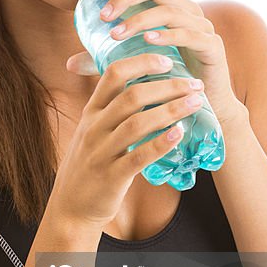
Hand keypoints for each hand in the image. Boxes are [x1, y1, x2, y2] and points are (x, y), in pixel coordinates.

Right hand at [53, 52, 207, 228]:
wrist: (70, 207)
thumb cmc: (89, 165)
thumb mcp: (92, 130)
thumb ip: (111, 109)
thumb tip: (142, 84)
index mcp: (91, 111)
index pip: (114, 74)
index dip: (142, 62)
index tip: (168, 60)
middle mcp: (94, 128)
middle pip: (131, 96)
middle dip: (167, 86)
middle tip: (194, 83)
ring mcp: (101, 152)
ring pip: (137, 124)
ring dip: (170, 110)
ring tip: (195, 102)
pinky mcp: (111, 177)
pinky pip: (138, 156)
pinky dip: (160, 144)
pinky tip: (180, 134)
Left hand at [66, 0, 247, 126]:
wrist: (201, 107)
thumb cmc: (165, 80)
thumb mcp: (130, 63)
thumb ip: (102, 60)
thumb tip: (69, 64)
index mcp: (167, 4)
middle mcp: (186, 8)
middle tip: (104, 17)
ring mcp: (201, 26)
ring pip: (168, 9)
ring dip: (139, 20)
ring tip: (116, 35)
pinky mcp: (212, 46)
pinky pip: (189, 34)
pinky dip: (167, 35)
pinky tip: (148, 41)